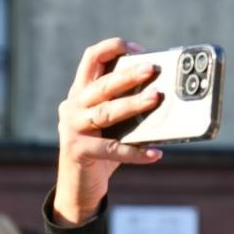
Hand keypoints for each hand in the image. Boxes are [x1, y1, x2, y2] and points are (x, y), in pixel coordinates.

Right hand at [50, 38, 164, 227]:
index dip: (113, 48)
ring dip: (133, 104)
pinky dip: (135, 152)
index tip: (138, 50)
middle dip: (128, 75)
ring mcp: (72, 128)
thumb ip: (122, 105)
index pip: (91, 58)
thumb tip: (161, 94)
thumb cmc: (100, 148)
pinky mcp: (77, 150)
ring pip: (106, 112)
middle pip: (102, 84)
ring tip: (156, 99)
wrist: (77, 185)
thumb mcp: (108, 122)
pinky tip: (154, 154)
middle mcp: (72, 106)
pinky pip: (112, 149)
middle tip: (151, 69)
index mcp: (80, 92)